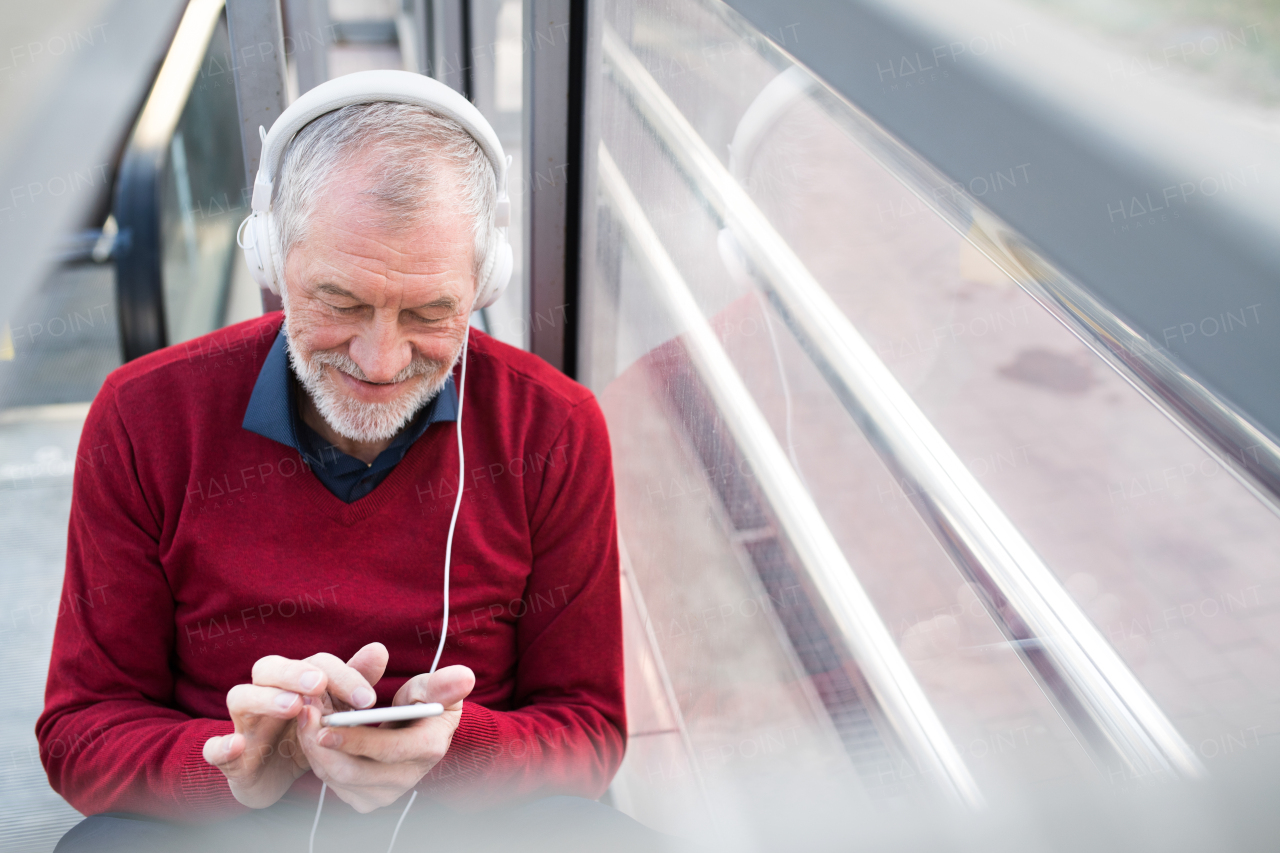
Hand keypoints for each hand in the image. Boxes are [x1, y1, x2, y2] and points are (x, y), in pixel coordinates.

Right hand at [203, 643, 388, 807]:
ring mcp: (243, 723)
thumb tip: (378, 650)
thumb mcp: (332, 711)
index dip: (342, 676)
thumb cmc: (304, 733)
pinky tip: (237, 745)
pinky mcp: (229, 757)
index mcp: (293, 680)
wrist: (273, 776)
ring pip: (240, 697)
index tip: (367, 699)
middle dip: (295, 672)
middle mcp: (264, 694)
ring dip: (265, 698)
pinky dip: (221, 746)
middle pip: (270, 667)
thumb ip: (352, 681)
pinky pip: (214, 748)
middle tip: (319, 684)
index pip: (315, 664)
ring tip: (293, 706)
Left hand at [297, 664, 474, 812]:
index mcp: (428, 748)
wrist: (418, 731)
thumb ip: (443, 684)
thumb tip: (465, 677)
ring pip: (338, 780)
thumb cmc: (424, 702)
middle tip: (304, 713)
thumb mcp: (432, 688)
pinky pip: (333, 786)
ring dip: (314, 750)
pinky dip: (318, 761)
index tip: (325, 724)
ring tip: (304, 717)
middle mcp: (408, 778)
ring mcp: (387, 793)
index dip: (355, 739)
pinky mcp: (368, 799)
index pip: (387, 750)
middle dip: (322, 745)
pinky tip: (313, 736)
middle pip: (356, 772)